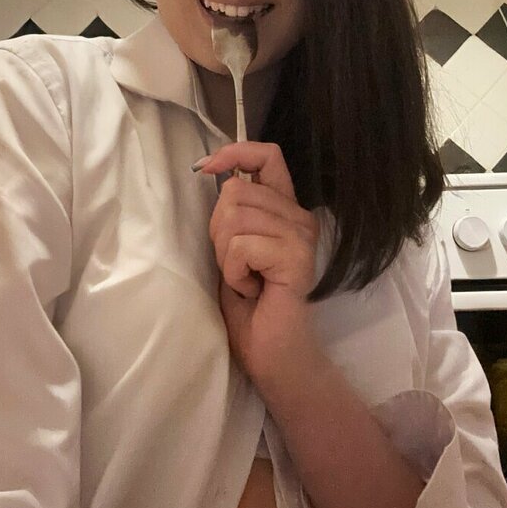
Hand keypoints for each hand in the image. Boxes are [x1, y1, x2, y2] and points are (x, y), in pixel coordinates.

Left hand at [195, 141, 323, 385]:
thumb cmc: (250, 306)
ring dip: (226, 255)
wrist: (273, 355)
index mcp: (285, 209)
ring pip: (234, 217)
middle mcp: (299, 216)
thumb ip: (233, 212)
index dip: (234, 152)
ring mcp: (301, 236)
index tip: (205, 168)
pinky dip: (233, 272)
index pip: (267, 155)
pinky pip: (241, 245)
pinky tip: (252, 290)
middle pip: (236, 191)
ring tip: (246, 280)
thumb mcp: (233, 248)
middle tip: (237, 266)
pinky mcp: (297, 257)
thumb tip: (215, 172)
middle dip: (219, 230)